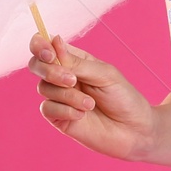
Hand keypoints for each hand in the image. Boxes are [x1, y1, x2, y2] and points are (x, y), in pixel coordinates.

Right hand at [29, 32, 155, 160]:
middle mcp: (63, 77)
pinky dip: (65, 110)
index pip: (46, 46)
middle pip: (36, 66)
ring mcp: (60, 98)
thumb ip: (77, 62)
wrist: (134, 130)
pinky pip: (47, 109)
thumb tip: (54, 40)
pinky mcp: (59, 118)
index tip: (50, 54)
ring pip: (43, 88)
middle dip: (49, 71)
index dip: (40, 46)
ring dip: (67, 95)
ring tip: (91, 103)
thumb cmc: (123, 97)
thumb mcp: (104, 74)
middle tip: (72, 80)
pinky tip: (82, 115)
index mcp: (74, 60)